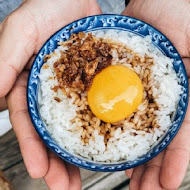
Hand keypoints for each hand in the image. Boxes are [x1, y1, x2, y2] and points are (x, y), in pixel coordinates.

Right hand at [0, 0, 100, 188]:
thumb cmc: (47, 9)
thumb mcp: (21, 31)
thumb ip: (5, 61)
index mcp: (31, 86)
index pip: (29, 123)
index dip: (33, 148)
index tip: (40, 171)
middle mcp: (53, 93)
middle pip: (53, 134)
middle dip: (58, 161)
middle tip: (65, 187)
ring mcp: (76, 90)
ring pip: (77, 128)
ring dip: (78, 154)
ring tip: (83, 179)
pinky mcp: (95, 84)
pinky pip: (100, 110)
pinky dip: (104, 130)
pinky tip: (110, 147)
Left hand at [122, 0, 189, 188]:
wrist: (159, 3)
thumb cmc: (186, 18)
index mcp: (181, 95)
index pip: (180, 136)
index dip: (175, 160)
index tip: (166, 184)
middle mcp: (157, 98)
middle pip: (154, 139)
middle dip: (150, 166)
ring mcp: (135, 91)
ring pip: (132, 128)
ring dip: (129, 154)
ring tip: (125, 179)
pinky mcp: (116, 80)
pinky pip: (111, 106)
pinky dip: (109, 126)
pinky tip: (105, 144)